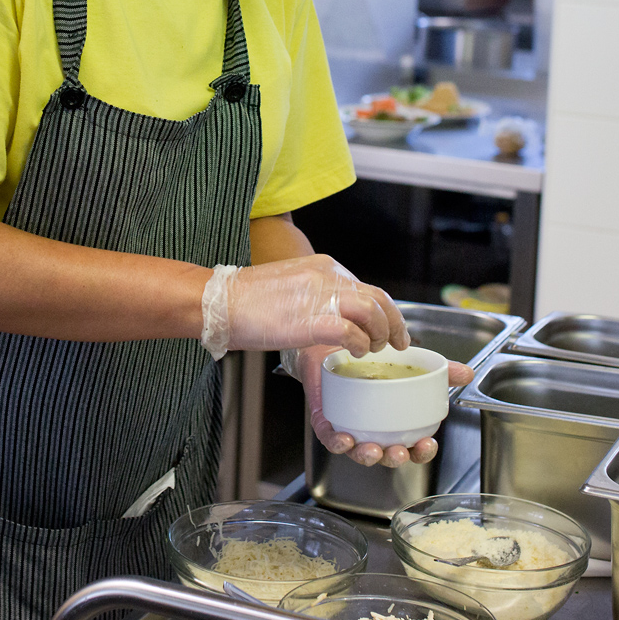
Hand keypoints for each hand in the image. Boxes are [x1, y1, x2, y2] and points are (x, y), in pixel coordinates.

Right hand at [200, 257, 408, 358]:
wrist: (220, 301)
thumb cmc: (248, 300)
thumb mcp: (291, 286)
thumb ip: (316, 294)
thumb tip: (336, 314)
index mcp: (322, 267)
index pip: (367, 286)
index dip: (385, 310)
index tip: (389, 327)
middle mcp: (327, 276)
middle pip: (378, 297)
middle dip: (394, 323)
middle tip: (398, 343)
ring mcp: (319, 296)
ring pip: (372, 310)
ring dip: (380, 334)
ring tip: (374, 350)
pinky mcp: (311, 320)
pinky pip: (351, 332)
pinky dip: (360, 344)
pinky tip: (355, 352)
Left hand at [295, 343, 474, 467]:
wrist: (337, 340)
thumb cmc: (374, 360)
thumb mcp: (410, 363)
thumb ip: (440, 371)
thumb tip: (466, 373)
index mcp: (396, 424)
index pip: (413, 447)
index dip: (422, 452)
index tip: (429, 444)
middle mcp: (373, 430)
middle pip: (387, 455)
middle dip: (395, 459)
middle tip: (401, 452)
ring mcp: (349, 426)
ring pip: (358, 451)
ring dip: (367, 456)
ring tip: (374, 450)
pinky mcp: (325, 420)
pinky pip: (329, 437)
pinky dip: (336, 442)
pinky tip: (344, 439)